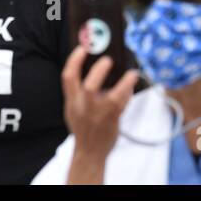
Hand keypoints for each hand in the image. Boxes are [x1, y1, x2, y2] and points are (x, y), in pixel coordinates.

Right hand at [61, 46, 141, 164]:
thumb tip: (97, 67)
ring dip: (124, 83)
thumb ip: (80, 92)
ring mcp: (98, 114)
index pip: (68, 77)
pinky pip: (123, 103)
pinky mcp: (111, 119)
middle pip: (89, 86)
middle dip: (99, 71)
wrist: (89, 152)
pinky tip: (132, 82)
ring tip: (131, 73)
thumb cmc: (84, 127)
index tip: (83, 48)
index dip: (74, 60)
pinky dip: (128, 91)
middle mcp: (83, 107)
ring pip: (112, 97)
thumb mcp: (75, 108)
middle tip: (108, 60)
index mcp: (72, 101)